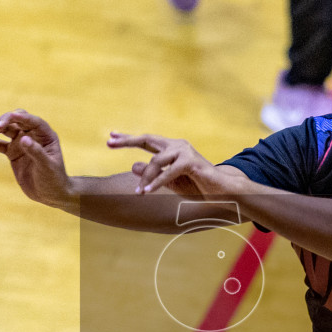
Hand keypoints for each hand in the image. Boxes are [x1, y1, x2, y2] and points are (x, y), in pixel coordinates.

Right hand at [0, 110, 72, 208]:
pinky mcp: (12, 153)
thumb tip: (24, 139)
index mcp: (45, 135)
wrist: (50, 194)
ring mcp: (21, 143)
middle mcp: (32, 135)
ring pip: (5, 130)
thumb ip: (36, 152)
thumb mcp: (47, 167)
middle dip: (5, 120)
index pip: (33, 121)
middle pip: (16, 121)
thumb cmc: (53, 179)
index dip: (22, 117)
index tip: (11, 116)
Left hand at [108, 132, 225, 198]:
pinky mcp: (191, 162)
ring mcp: (185, 152)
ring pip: (157, 161)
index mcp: (172, 148)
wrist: (222, 192)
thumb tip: (132, 165)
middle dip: (128, 140)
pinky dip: (157, 182)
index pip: (147, 141)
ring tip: (138, 193)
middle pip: (148, 139)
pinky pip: (169, 172)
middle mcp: (177, 146)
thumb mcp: (170, 181)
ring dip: (146, 178)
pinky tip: (147, 191)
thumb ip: (153, 173)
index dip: (128, 139)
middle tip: (109, 142)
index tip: (110, 138)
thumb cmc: (197, 186)